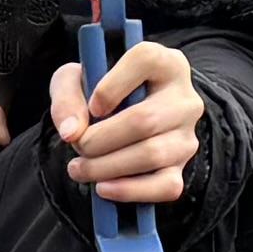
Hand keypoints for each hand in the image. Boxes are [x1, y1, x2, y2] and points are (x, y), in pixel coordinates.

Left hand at [48, 39, 201, 207]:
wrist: (118, 122)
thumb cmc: (99, 94)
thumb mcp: (76, 81)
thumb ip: (66, 95)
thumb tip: (72, 131)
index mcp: (164, 63)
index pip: (146, 60)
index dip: (111, 87)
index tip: (91, 107)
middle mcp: (184, 97)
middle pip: (144, 120)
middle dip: (99, 140)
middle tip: (77, 145)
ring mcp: (186, 135)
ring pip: (152, 155)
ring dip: (106, 167)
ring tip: (80, 168)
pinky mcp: (182, 168)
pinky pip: (165, 186)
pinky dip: (129, 191)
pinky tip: (103, 188)